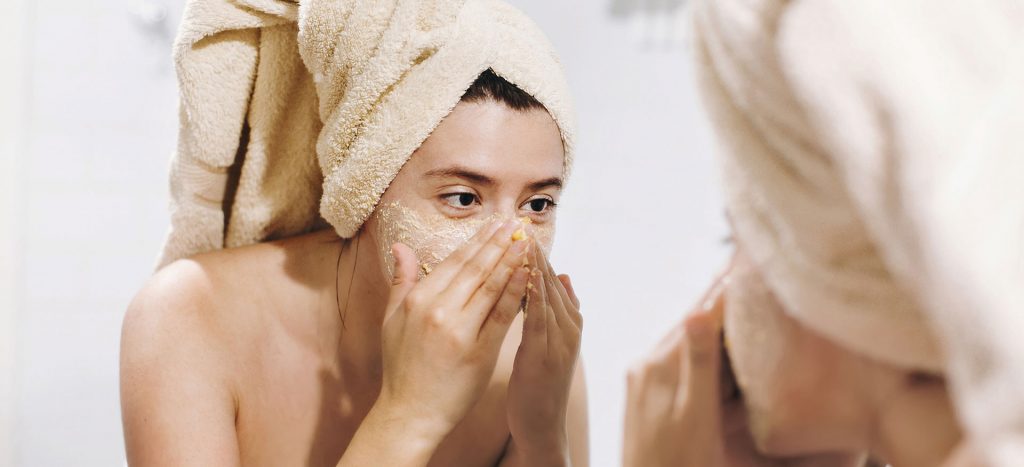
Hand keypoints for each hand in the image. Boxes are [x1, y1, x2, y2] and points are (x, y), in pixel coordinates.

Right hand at [355, 218, 531, 456]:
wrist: (410, 413)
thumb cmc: (401, 367)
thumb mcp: (392, 320)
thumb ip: (401, 281)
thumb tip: (401, 247)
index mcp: (418, 299)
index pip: (455, 262)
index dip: (478, 240)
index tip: (495, 224)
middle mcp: (438, 310)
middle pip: (476, 268)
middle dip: (499, 242)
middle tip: (517, 223)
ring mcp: (460, 330)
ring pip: (491, 286)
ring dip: (512, 260)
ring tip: (527, 241)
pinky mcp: (480, 351)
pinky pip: (502, 315)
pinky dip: (517, 291)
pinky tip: (529, 274)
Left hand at [505, 242, 582, 465]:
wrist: (542, 423)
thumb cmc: (539, 382)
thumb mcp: (550, 341)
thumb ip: (557, 310)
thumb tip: (564, 276)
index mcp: (570, 322)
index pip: (553, 280)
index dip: (539, 255)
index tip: (524, 231)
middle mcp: (569, 327)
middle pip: (552, 282)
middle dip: (536, 255)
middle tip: (521, 227)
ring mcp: (560, 341)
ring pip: (548, 296)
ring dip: (536, 268)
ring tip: (522, 242)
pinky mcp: (544, 355)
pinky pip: (538, 319)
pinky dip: (533, 296)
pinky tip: (524, 278)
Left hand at [623, 275, 862, 466]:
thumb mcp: (696, 419)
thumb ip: (699, 366)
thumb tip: (697, 312)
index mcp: (659, 366)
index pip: (699, 316)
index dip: (724, 288)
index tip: (744, 258)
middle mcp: (646, 365)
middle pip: (690, 322)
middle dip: (718, 295)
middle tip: (742, 263)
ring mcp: (643, 380)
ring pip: (685, 340)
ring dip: (710, 318)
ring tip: (732, 288)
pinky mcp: (646, 395)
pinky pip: (679, 360)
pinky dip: (701, 345)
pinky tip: (714, 338)